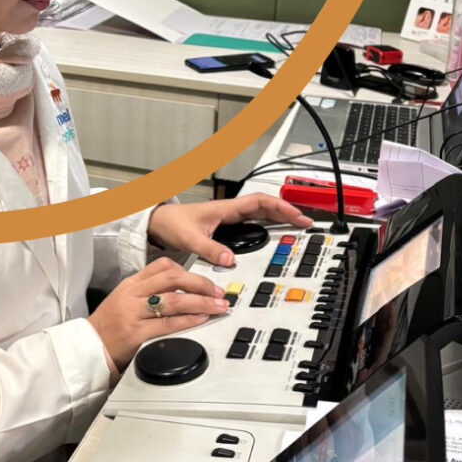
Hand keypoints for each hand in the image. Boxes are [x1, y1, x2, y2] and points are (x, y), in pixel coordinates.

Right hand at [89, 258, 228, 370]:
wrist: (87, 347)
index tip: (206, 279)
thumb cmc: (108, 325)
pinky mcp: (135, 332)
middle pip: (172, 279)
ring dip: (201, 302)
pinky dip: (187, 320)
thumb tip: (181, 290)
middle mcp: (132, 294)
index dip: (189, 270)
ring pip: (173, 300)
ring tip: (217, 306)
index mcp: (131, 283)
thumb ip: (148, 291)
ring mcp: (133, 312)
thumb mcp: (124, 299)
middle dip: (201, 284)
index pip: (163, 266)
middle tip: (218, 292)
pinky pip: (167, 323)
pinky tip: (200, 319)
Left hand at [148, 193, 312, 267]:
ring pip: (259, 214)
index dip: (279, 207)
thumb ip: (209, 249)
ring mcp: (228, 219)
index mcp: (225, 209)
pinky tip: (273, 233)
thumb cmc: (171, 223)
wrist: (157, 223)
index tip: (296, 214)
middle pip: (264, 207)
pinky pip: (251, 223)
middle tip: (304, 222)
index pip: (259, 202)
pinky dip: (266, 225)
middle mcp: (229, 212)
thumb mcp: (190, 238)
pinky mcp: (225, 227)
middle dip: (286, 212)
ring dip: (278, 217)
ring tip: (295, 226)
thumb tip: (229, 260)